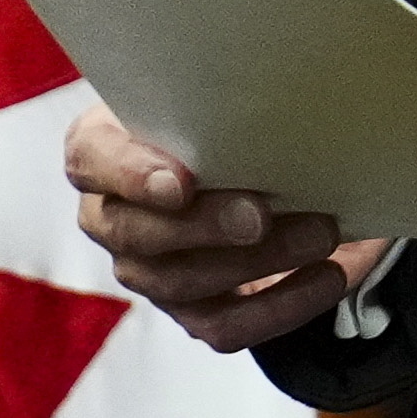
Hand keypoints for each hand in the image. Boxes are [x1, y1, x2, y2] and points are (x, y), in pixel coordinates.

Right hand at [64, 100, 388, 353]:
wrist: (260, 157)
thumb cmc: (225, 111)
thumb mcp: (217, 91)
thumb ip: (223, 98)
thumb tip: (279, 101)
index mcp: (101, 147)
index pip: (91, 160)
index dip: (130, 174)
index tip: (182, 182)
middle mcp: (111, 214)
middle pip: (139, 234)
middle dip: (207, 226)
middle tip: (262, 214)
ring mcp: (145, 269)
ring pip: (182, 282)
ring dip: (259, 262)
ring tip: (320, 235)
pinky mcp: (188, 309)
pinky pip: (222, 326)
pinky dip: (280, 307)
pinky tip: (325, 278)